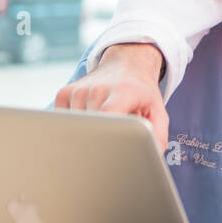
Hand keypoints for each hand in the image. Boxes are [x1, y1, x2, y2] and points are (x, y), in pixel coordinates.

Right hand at [54, 43, 168, 151]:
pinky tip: (90, 119)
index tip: (109, 153)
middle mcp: (97, 89)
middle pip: (89, 129)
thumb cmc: (142, 94)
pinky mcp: (64, 93)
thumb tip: (150, 157)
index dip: (106, 138)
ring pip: (75, 128)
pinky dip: (75, 127)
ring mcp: (78, 90)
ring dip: (86, 134)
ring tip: (103, 124)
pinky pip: (63, 122)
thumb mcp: (158, 112)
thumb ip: (158, 137)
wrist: (127, 65)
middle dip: (97, 142)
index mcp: (122, 93)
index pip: (107, 117)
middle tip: (110, 143)